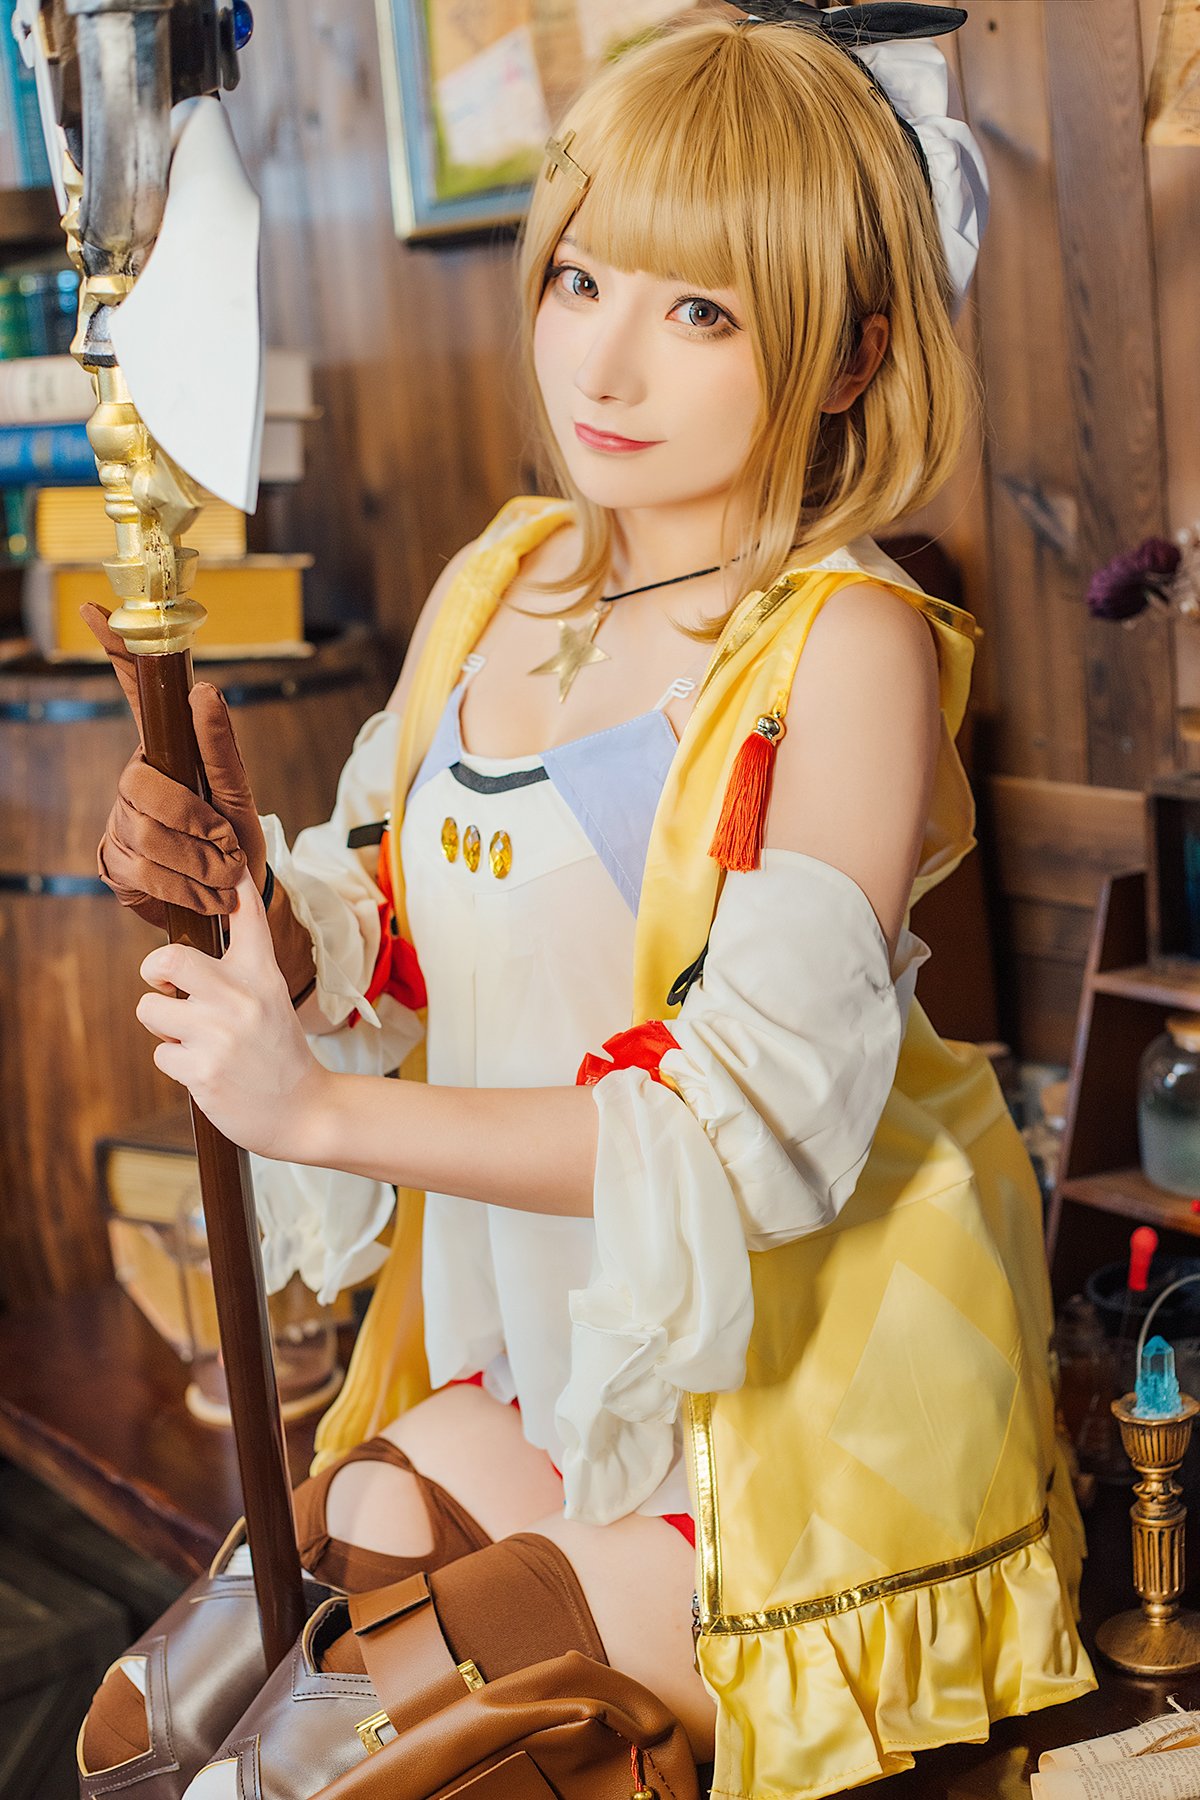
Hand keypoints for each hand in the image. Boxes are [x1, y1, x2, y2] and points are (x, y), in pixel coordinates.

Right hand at [84, 603, 266, 924]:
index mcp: (164, 752)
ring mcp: (120, 821)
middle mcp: (135, 781)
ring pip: (145, 834)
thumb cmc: (238, 839)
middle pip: (141, 786)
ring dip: (199, 862)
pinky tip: (206, 894)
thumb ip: (220, 747)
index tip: (95, 608)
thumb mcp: (238, 792)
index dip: (115, 651)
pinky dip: (186, 887)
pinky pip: (142, 872)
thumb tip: (202, 690)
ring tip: (226, 875)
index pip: (133, 694)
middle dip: (194, 822)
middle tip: (229, 846)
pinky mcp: (114, 864)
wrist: (237, 902)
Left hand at [136, 869, 331, 1161]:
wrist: (304, 1111)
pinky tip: (208, 1071)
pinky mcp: (202, 1071)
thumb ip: (241, 966)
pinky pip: (161, 1054)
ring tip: (199, 1041)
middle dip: (155, 972)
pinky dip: (178, 1065)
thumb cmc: (279, 1052)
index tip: (228, 861)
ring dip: (166, 1028)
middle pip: (169, 959)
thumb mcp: (272, 998)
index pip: (247, 917)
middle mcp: (241, 997)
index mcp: (261, 974)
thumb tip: (198, 940)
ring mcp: (220, 1034)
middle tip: (166, 985)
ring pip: (152, 1011)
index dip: (234, 883)